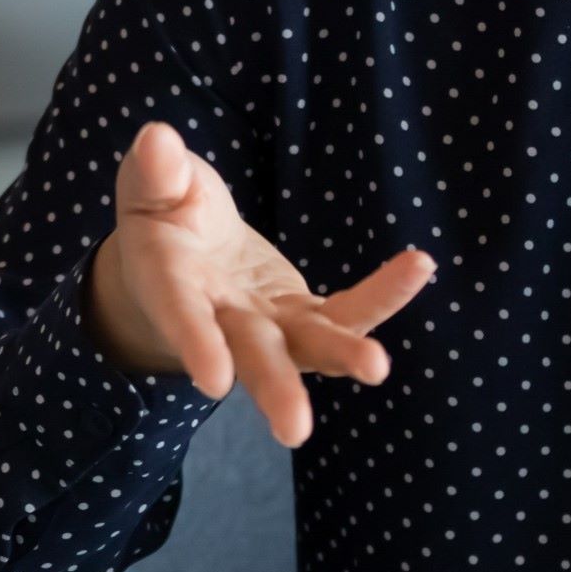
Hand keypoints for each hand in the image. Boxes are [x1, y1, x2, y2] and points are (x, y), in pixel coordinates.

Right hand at [86, 120, 433, 446]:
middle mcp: (222, 318)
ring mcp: (268, 323)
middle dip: (274, 389)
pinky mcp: (304, 315)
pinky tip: (420, 266)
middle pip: (251, 358)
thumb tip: (158, 139)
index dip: (197, 344)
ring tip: (377, 368)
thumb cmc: (161, 213)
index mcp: (172, 285)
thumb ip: (157, 172)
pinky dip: (385, 295)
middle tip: (295, 432)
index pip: (183, 316)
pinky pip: (348, 311)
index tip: (214, 380)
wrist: (183, 251)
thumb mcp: (151, 186)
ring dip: (342, 356)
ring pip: (308, 348)